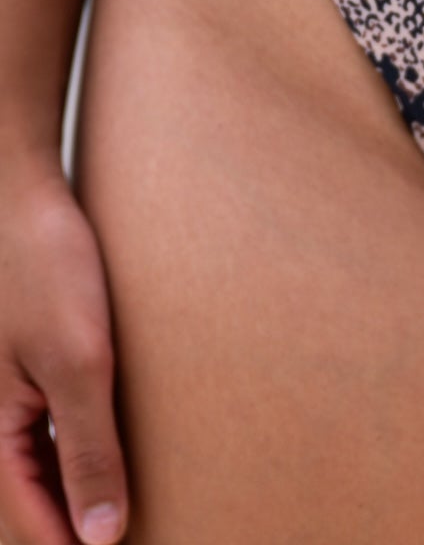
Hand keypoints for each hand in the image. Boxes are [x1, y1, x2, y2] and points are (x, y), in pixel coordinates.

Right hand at [0, 163, 127, 542]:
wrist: (19, 192)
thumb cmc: (43, 267)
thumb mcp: (77, 360)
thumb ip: (87, 448)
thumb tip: (102, 537)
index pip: (28, 525)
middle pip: (30, 501)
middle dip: (75, 527)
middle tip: (132, 535)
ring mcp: (5, 392)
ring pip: (37, 467)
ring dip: (76, 491)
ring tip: (128, 510)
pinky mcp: (25, 365)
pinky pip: (44, 429)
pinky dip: (75, 450)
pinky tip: (114, 448)